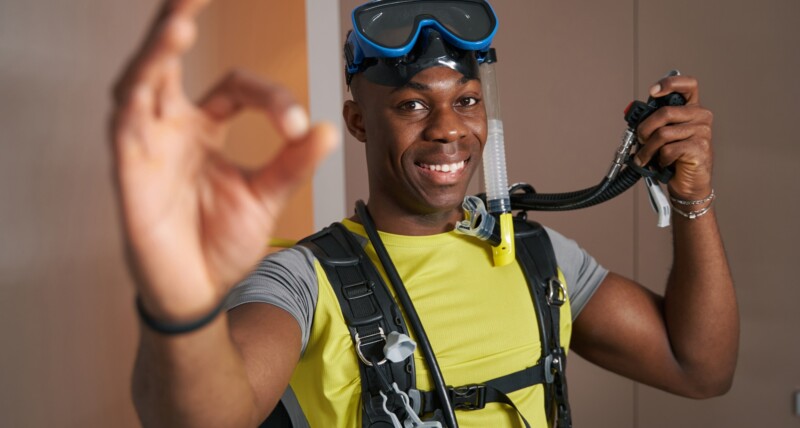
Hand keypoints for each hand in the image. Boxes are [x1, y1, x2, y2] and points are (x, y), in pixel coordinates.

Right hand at [110, 0, 338, 320]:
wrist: (200, 293)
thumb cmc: (221, 243)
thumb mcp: (266, 197)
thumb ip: (292, 163)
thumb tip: (329, 127)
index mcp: (202, 128)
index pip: (234, 88)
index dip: (270, 99)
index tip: (298, 131)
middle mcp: (171, 128)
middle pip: (168, 61)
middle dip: (178, 23)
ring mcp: (148, 146)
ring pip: (141, 84)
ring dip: (157, 52)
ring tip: (178, 21)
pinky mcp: (130, 172)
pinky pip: (126, 128)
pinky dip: (136, 101)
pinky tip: (149, 76)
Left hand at [634, 75, 713, 199]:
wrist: (689, 183)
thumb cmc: (675, 158)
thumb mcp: (664, 134)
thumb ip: (655, 121)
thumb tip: (634, 115)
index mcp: (692, 108)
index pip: (687, 85)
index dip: (669, 83)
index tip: (653, 91)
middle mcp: (700, 116)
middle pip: (664, 113)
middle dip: (644, 128)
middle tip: (640, 140)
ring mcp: (702, 132)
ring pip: (663, 134)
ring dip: (647, 149)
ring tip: (644, 158)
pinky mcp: (699, 148)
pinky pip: (668, 150)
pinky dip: (659, 159)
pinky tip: (664, 163)